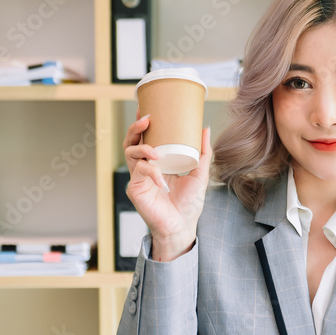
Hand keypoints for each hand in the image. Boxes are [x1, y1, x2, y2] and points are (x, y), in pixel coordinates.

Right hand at [123, 113, 211, 260]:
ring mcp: (138, 177)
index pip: (146, 137)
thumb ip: (203, 152)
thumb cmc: (189, 204)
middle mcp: (146, 166)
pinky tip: (162, 179)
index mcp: (158, 161)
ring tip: (155, 150)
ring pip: (130, 153)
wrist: (182, 226)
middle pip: (132, 141)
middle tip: (146, 120)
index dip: (143, 123)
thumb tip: (205, 128)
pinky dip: (151, 172)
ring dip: (141, 148)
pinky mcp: (135, 188)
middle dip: (135, 129)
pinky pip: (139, 172)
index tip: (146, 108)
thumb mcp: (200, 174)